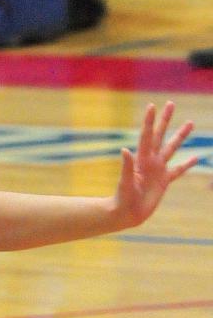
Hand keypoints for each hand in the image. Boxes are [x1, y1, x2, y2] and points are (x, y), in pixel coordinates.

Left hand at [114, 102, 196, 226]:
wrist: (126, 214)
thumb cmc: (122, 199)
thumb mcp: (125, 182)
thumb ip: (126, 166)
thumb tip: (124, 150)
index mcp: (141, 159)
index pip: (147, 136)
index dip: (149, 121)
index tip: (152, 106)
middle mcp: (151, 161)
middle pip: (160, 136)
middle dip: (165, 120)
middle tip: (171, 104)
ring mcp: (158, 170)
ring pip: (172, 149)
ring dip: (181, 136)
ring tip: (190, 123)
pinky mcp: (164, 182)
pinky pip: (178, 171)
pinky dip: (187, 165)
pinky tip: (196, 157)